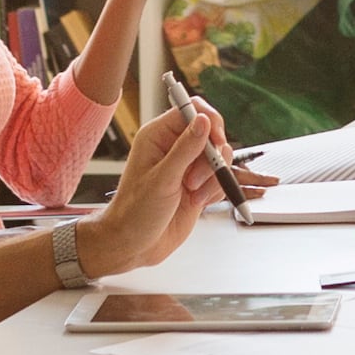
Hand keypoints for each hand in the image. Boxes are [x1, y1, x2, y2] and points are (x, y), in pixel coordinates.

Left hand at [76, 103, 228, 278]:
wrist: (134, 245)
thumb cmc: (135, 212)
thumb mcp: (162, 179)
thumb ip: (186, 149)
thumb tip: (204, 120)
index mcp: (157, 136)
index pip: (191, 110)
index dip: (209, 121)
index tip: (216, 141)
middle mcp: (173, 147)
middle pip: (211, 133)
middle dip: (212, 156)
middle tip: (196, 178)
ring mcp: (187, 167)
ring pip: (219, 157)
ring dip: (213, 177)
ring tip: (193, 193)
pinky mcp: (198, 185)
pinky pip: (220, 178)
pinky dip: (215, 191)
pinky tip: (197, 202)